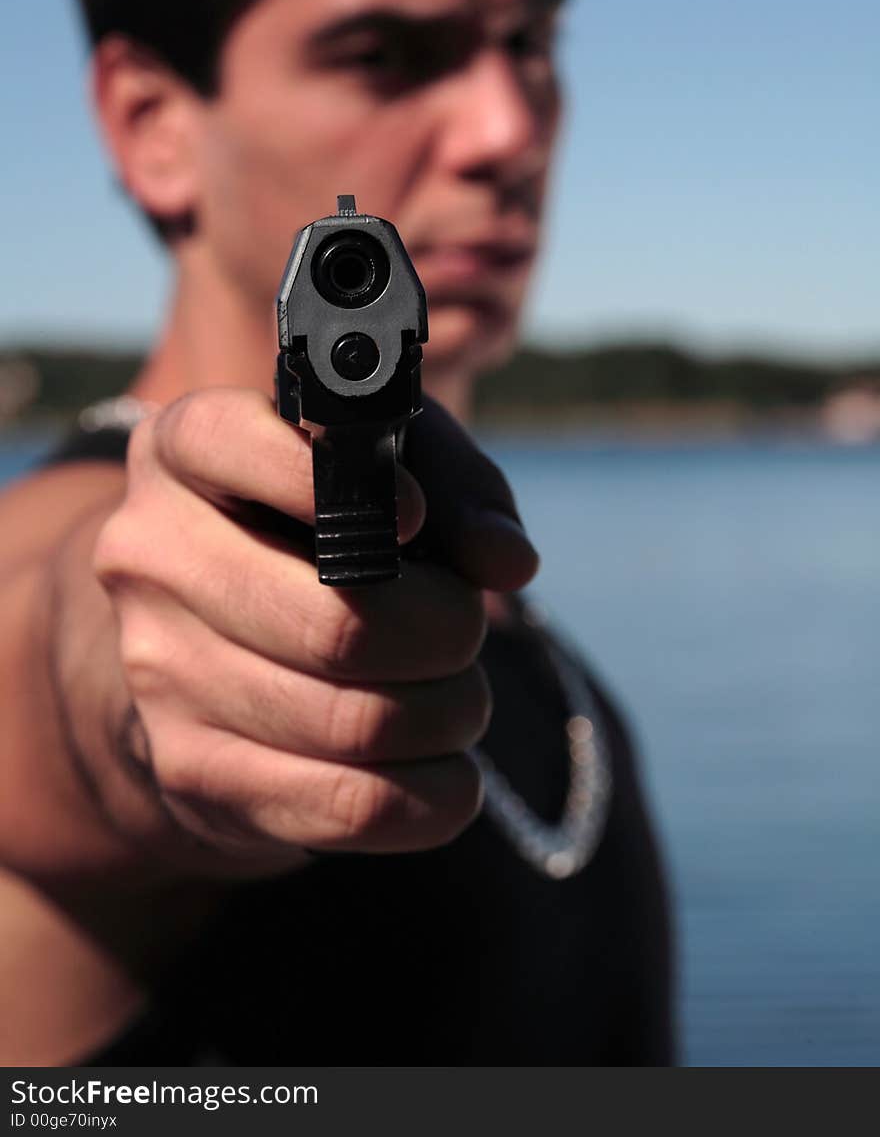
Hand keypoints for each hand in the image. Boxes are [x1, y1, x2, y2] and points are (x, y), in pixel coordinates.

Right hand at [93, 390, 538, 867]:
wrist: (211, 639)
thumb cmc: (320, 527)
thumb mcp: (388, 465)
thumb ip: (456, 485)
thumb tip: (506, 562)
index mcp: (184, 448)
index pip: (241, 446)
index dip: (359, 491)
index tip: (415, 517)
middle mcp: (149, 555)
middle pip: (339, 626)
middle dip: (444, 633)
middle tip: (465, 628)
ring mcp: (158, 671)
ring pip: (357, 725)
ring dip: (449, 715)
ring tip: (457, 695)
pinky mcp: (190, 772)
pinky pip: (350, 806)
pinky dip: (434, 795)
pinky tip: (446, 771)